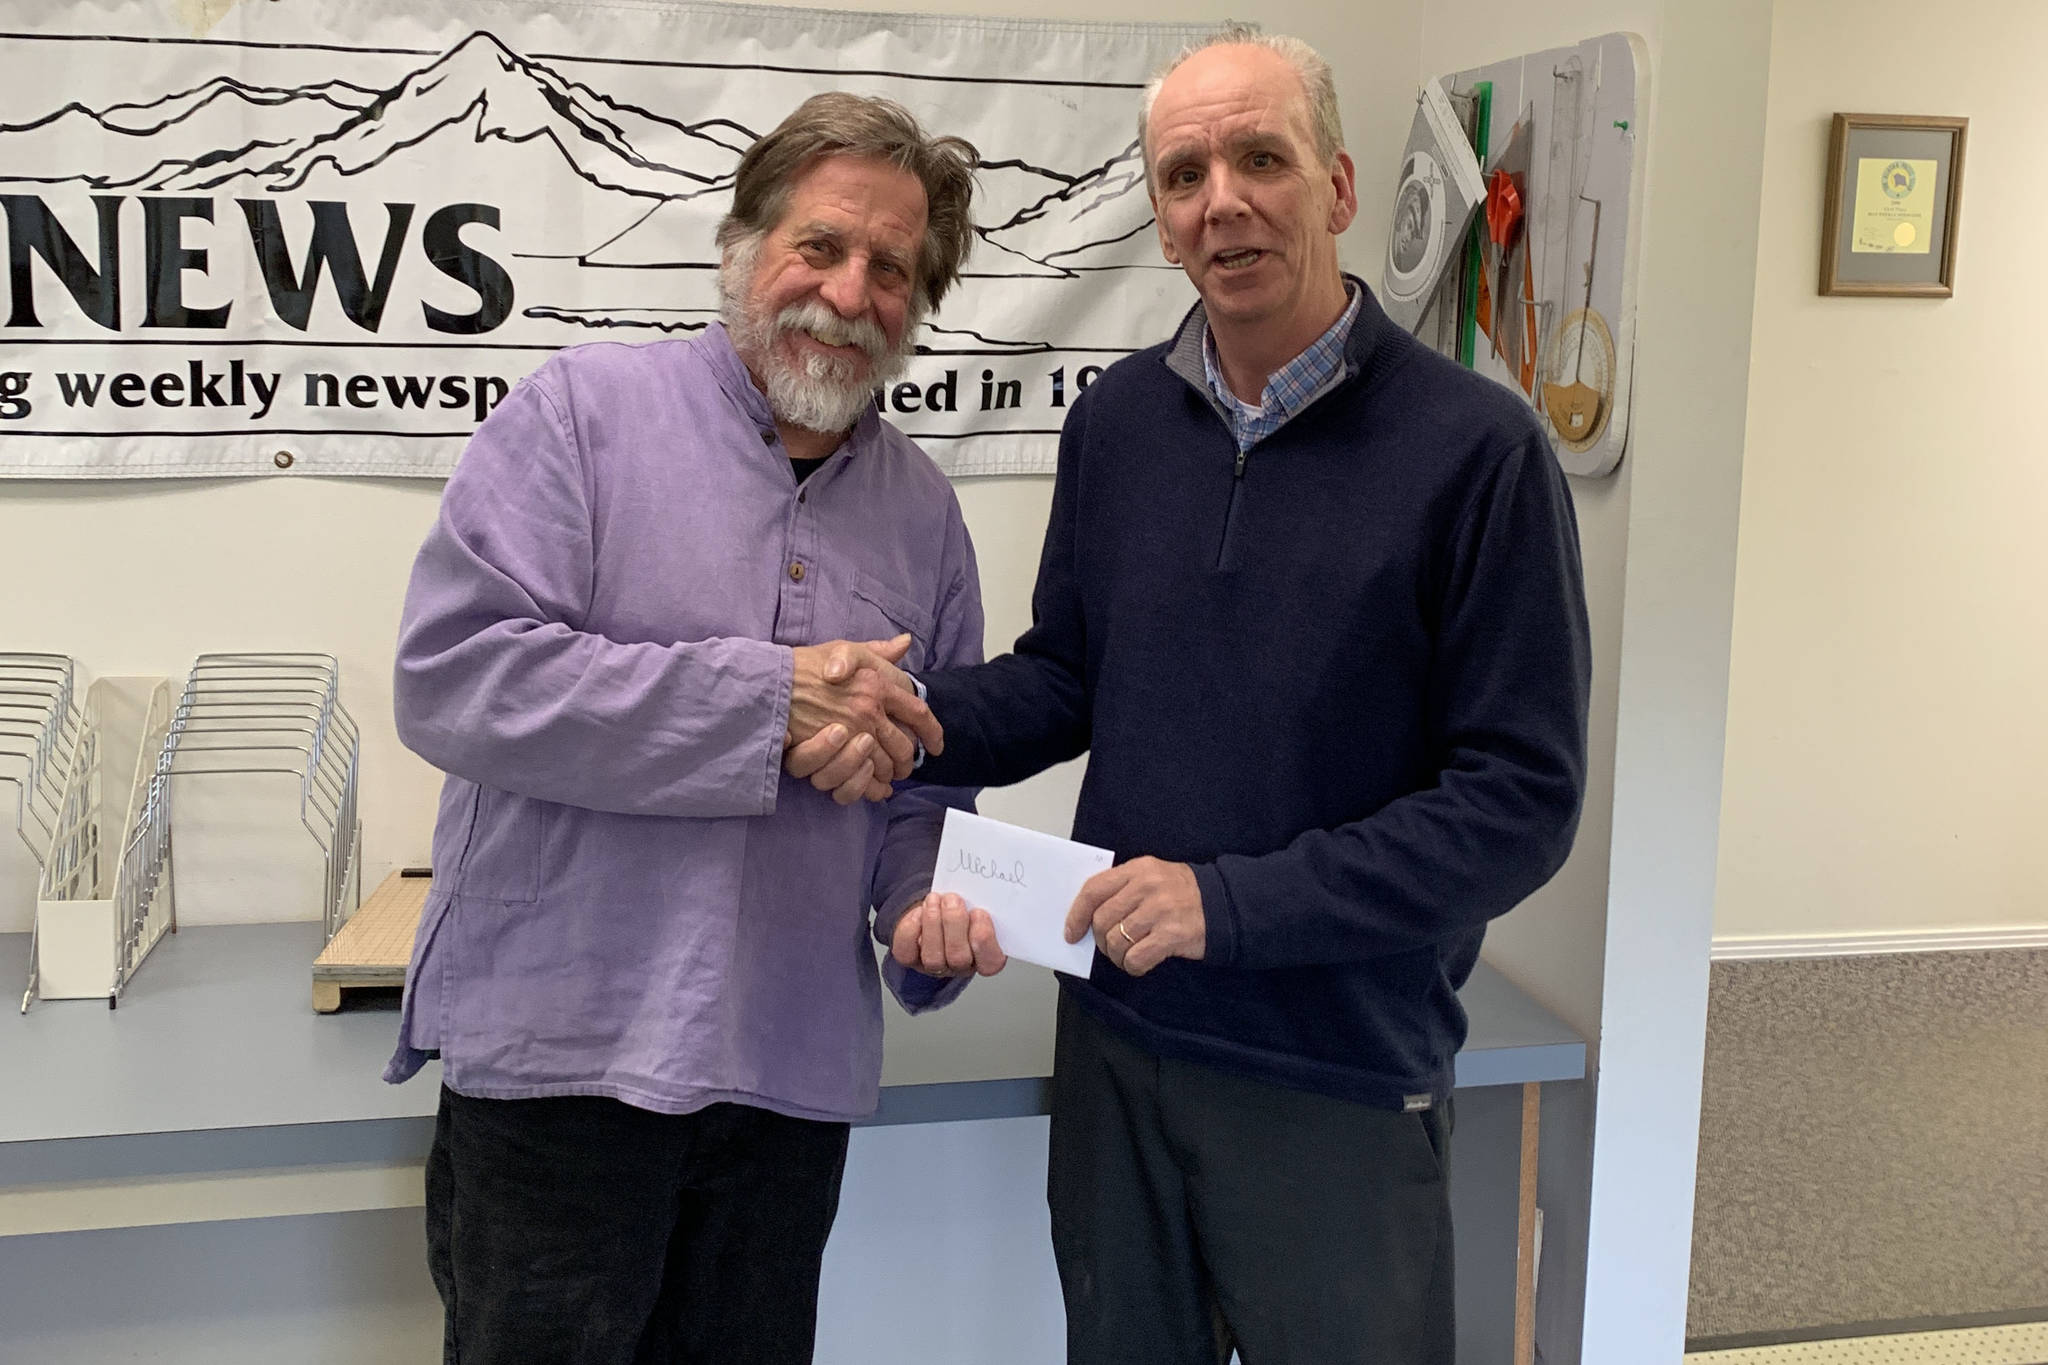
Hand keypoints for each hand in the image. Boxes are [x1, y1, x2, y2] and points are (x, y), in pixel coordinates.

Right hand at [786, 635, 943, 801]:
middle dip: (908, 760)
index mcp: (879, 685)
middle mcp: (870, 710)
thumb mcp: (845, 649)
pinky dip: (870, 787)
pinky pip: (862, 779)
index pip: (919, 713)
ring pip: (884, 764)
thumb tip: (905, 642)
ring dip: (888, 774)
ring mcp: (851, 733)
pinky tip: (873, 787)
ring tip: (887, 775)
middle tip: (906, 765)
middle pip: (904, 746)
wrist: (772, 682)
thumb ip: (878, 651)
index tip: (936, 745)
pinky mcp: (832, 752)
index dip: (933, 732)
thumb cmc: (807, 664)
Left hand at [891, 891, 1006, 978]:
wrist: (936, 907)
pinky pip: (907, 952)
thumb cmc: (961, 907)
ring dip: (933, 923)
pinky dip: (911, 929)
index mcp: (984, 956)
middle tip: (953, 899)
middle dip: (954, 924)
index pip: (991, 963)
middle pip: (959, 958)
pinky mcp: (910, 959)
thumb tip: (980, 889)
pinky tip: (919, 911)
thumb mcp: (977, 903)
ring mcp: (934, 966)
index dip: (985, 940)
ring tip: (934, 899)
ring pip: (933, 958)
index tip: (979, 912)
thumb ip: (980, 902)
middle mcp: (959, 966)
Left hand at [1066, 858, 1204, 977]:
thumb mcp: (1152, 876)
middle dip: (1100, 940)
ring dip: (1117, 956)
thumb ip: (1122, 888)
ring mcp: (1160, 911)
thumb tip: (1087, 915)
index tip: (1072, 932)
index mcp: (1138, 869)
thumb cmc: (1180, 893)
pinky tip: (1140, 962)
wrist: (1223, 904)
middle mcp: (1147, 887)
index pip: (1093, 890)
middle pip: (1102, 920)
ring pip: (1115, 942)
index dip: (1077, 914)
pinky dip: (1132, 966)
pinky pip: (1135, 959)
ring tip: (1127, 955)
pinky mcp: (1171, 935)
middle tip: (1110, 946)